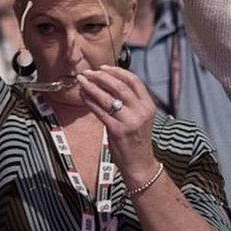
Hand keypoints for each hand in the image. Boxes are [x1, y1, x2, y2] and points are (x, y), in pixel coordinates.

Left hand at [77, 66, 159, 188]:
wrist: (140, 163)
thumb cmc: (136, 138)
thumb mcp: (140, 116)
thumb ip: (129, 100)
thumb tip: (108, 81)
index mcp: (149, 105)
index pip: (134, 81)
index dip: (117, 71)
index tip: (103, 67)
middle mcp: (142, 111)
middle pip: (119, 86)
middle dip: (101, 76)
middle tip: (88, 72)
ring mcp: (130, 121)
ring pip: (108, 97)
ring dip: (91, 86)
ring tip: (81, 80)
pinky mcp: (117, 130)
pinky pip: (100, 110)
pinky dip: (89, 100)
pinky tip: (82, 95)